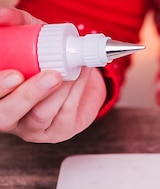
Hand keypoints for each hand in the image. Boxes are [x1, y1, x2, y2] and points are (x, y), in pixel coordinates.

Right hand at [0, 8, 105, 142]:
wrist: (78, 77)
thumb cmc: (46, 59)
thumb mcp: (32, 38)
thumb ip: (18, 24)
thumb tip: (3, 16)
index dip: (0, 87)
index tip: (15, 74)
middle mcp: (8, 115)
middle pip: (5, 114)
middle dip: (27, 95)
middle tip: (51, 75)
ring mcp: (31, 128)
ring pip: (39, 116)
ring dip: (60, 92)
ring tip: (74, 72)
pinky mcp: (57, 133)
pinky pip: (64, 116)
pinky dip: (75, 93)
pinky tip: (81, 77)